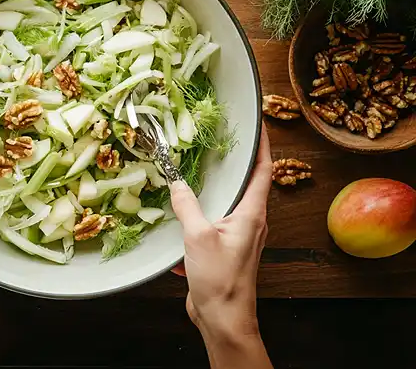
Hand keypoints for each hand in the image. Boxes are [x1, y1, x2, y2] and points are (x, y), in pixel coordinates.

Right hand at [170, 126, 272, 368]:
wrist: (223, 318)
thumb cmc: (220, 278)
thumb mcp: (198, 236)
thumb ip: (187, 206)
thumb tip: (177, 183)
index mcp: (252, 213)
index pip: (263, 169)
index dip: (263, 144)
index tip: (260, 122)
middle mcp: (251, 222)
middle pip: (248, 183)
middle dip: (236, 161)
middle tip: (221, 139)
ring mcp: (239, 236)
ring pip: (228, 203)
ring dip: (215, 188)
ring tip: (198, 170)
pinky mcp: (225, 249)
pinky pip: (213, 223)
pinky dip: (200, 215)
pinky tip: (181, 214)